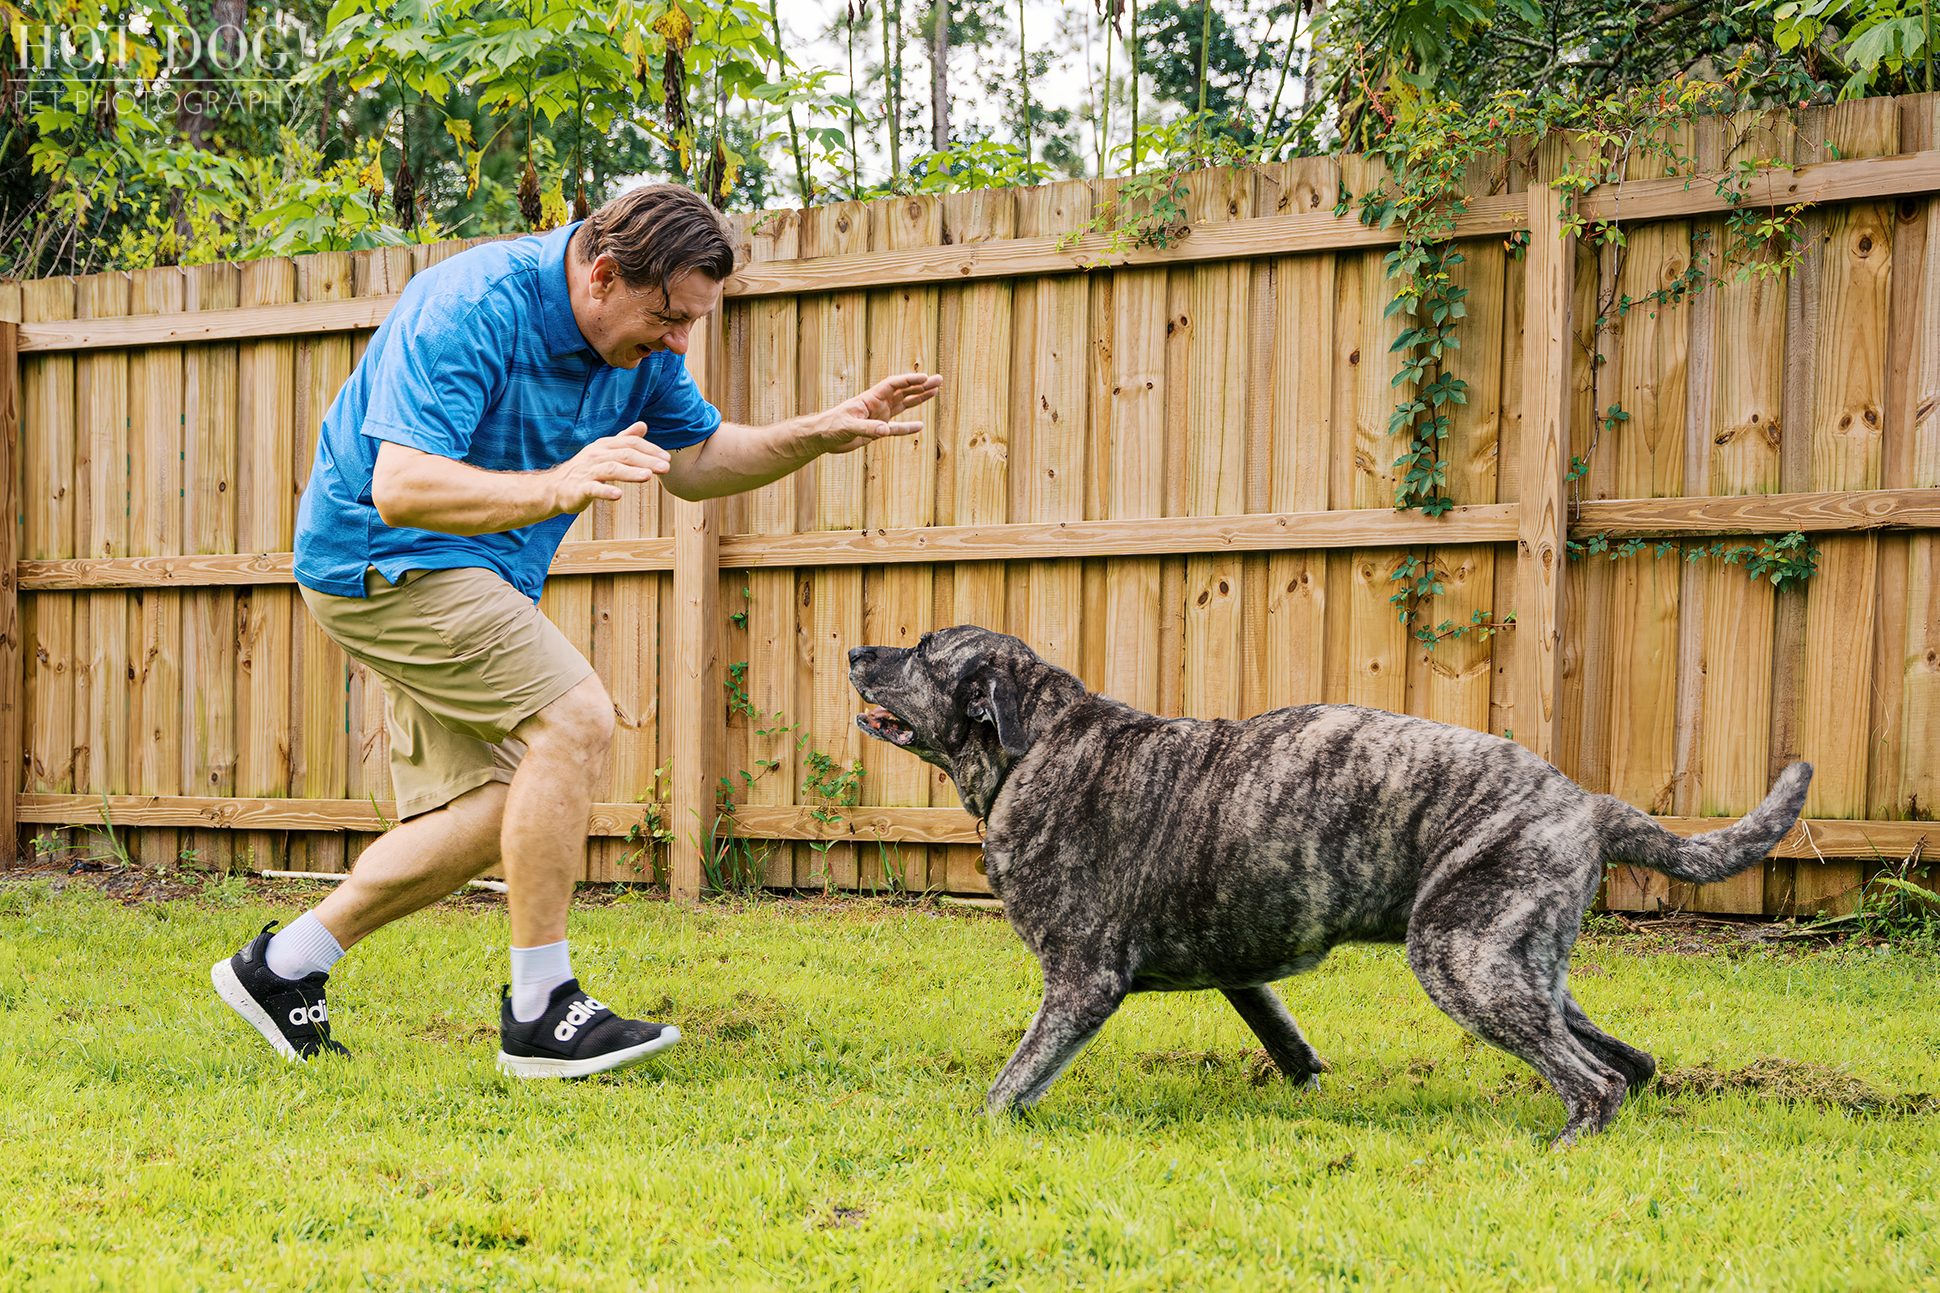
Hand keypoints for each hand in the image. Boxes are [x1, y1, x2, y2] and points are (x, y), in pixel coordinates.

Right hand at [545, 423, 670, 515]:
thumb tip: (643, 425)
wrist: (556, 487)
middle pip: (624, 455)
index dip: (650, 449)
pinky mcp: (580, 489)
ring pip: (611, 469)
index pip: (630, 443)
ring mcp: (588, 471)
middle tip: (666, 467)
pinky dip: (605, 492)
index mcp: (604, 445)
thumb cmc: (585, 469)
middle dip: (647, 460)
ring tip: (648, 476)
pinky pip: (593, 489)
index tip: (667, 458)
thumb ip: (624, 438)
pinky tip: (618, 496)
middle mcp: (596, 455)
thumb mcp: (605, 450)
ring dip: (630, 473)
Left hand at [808, 372, 942, 454]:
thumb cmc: (831, 427)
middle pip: (903, 391)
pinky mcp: (877, 429)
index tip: (925, 377)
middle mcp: (877, 404)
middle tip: (939, 379)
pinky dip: (908, 427)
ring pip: (903, 404)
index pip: (893, 385)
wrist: (822, 437)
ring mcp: (879, 415)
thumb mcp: (847, 427)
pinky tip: (920, 425)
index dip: (909, 380)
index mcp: (870, 398)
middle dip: (921, 385)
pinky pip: (897, 427)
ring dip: (919, 398)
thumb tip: (885, 430)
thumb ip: (866, 429)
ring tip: (935, 391)